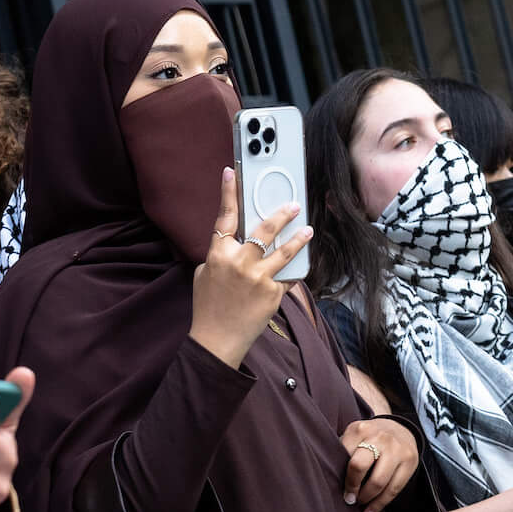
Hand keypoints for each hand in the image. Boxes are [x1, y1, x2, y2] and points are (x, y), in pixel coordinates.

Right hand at [188, 169, 310, 368]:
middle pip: (263, 229)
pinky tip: (302, 264)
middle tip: (293, 205)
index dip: (228, 192)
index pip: (224, 217)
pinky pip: (287, 275)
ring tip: (307, 229)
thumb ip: (221, 255)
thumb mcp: (205, 275)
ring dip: (299, 238)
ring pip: (284, 250)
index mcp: (218, 254)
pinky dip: (294, 269)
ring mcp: (257, 277)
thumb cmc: (209, 307)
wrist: (216, 340)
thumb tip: (237, 241)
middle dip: (280, 214)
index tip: (232, 171)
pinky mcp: (272, 293)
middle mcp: (238, 262)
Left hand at [340, 413, 417, 511]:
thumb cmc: (368, 439)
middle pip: (359, 467)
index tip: (339, 491)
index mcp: (360, 430)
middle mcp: (380, 437)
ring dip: (366, 499)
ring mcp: (397, 449)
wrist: (399, 429)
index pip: (344, 457)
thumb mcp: (354, 437)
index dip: (341, 478)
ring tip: (359, 505)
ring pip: (378, 482)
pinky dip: (379, 505)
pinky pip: (394, 489)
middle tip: (349, 499)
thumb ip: (343, 453)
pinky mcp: (410, 461)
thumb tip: (328, 481)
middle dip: (352, 488)